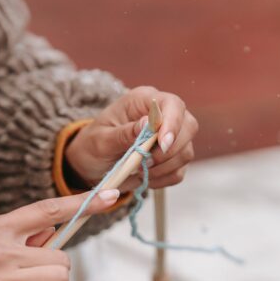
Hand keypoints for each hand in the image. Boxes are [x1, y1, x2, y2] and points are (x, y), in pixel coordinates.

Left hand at [64, 86, 197, 190]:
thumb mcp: (101, 140)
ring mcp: (170, 137)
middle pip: (188, 127)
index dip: (173, 123)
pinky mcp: (172, 158)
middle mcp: (162, 115)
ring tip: (138, 170)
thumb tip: (148, 124)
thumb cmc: (93, 144)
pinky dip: (162, 178)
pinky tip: (143, 176)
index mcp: (143, 101)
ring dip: (163, 167)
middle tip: (145, 162)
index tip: (162, 143)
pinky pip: (178, 171)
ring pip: (185, 152)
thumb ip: (124, 133)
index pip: (172, 104)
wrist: (91, 162)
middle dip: (169, 150)